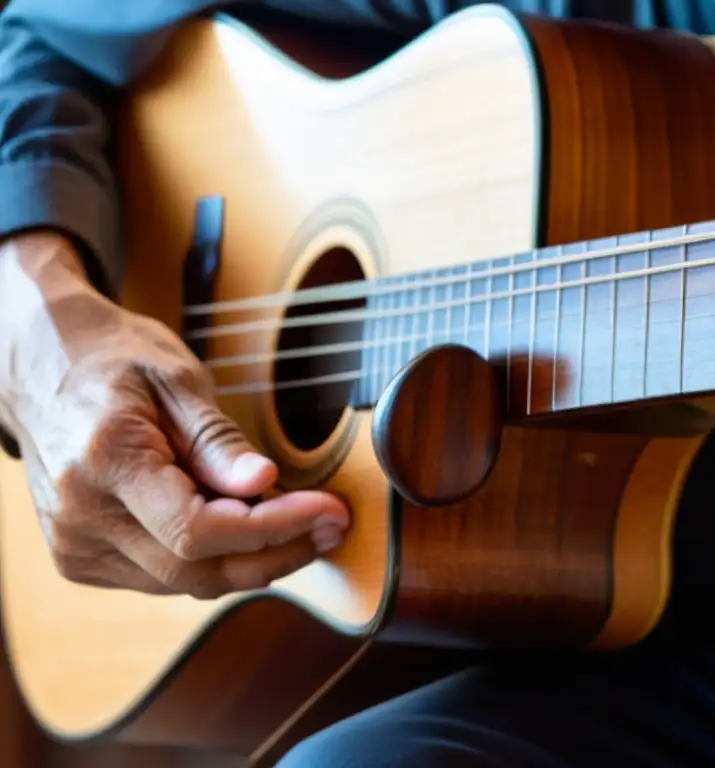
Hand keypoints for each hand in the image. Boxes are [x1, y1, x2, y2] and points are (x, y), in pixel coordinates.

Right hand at [0, 233, 349, 598]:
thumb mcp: (176, 378)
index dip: (274, 529)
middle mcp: (80, 515)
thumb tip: (264, 484)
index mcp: (103, 461)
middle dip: (277, 553)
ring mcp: (74, 543)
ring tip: (305, 528)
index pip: (199, 529)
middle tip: (333, 526)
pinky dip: (213, 562)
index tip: (329, 510)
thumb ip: (218, 440)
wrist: (40, 365)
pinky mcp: (79, 557)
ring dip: (252, 563)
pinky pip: (162, 577)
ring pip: (183, 582)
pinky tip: (250, 532)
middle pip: (195, 569)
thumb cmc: (114, 359)